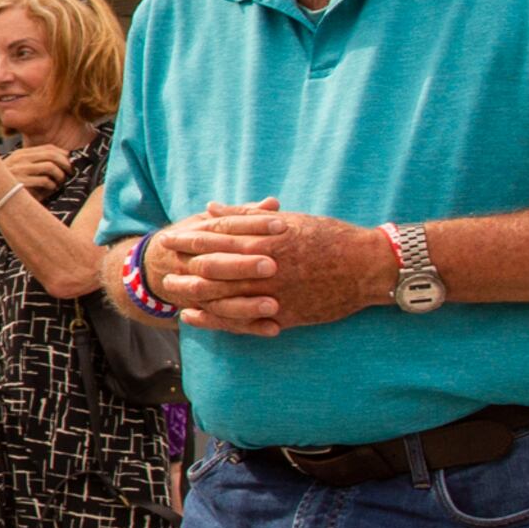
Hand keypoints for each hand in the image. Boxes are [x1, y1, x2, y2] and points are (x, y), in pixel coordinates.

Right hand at [1, 143, 73, 198]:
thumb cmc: (10, 185)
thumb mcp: (20, 169)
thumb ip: (36, 163)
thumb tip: (63, 161)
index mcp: (21, 153)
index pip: (48, 147)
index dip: (63, 154)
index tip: (69, 162)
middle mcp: (20, 158)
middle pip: (52, 155)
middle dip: (65, 164)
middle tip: (69, 172)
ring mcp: (20, 170)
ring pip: (50, 167)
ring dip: (59, 175)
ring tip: (59, 182)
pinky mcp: (21, 182)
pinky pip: (44, 181)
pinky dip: (51, 186)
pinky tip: (50, 189)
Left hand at [155, 202, 390, 332]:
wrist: (368, 266)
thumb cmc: (329, 237)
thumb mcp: (288, 221)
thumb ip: (246, 216)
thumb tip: (211, 207)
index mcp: (267, 239)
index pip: (217, 238)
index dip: (189, 239)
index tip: (169, 239)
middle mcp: (267, 267)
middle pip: (213, 269)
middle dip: (183, 269)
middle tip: (160, 269)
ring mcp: (275, 293)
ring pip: (223, 296)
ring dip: (192, 295)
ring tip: (170, 293)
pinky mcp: (284, 315)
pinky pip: (242, 320)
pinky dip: (216, 319)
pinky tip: (196, 317)